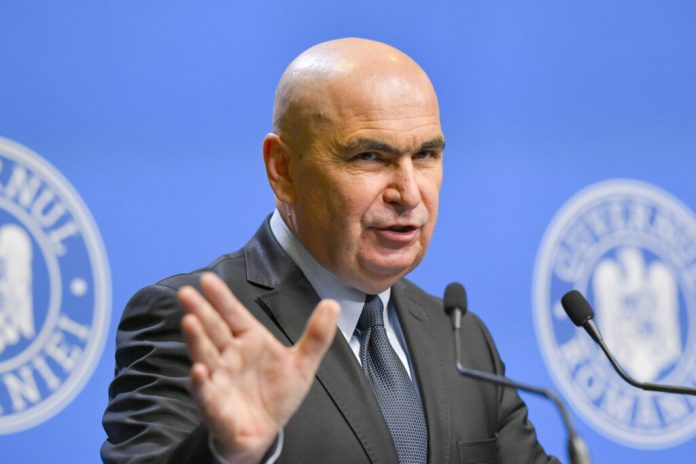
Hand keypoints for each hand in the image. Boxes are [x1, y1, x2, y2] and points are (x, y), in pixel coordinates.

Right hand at [178, 272, 339, 462]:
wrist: (265, 431)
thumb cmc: (276, 394)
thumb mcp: (302, 363)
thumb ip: (317, 335)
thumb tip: (332, 304)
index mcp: (249, 340)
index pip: (233, 315)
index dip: (222, 298)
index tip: (207, 279)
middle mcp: (229, 355)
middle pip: (213, 330)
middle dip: (200, 311)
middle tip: (186, 293)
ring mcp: (219, 378)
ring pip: (205, 355)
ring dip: (196, 339)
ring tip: (188, 321)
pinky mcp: (214, 404)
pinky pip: (205, 392)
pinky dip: (201, 382)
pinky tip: (198, 371)